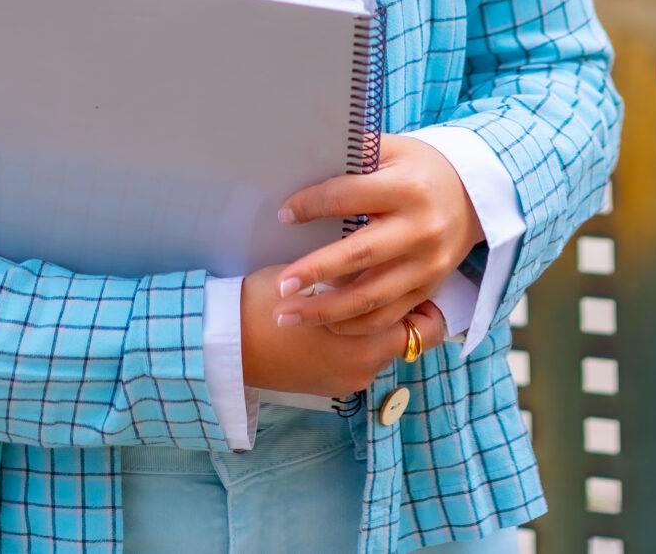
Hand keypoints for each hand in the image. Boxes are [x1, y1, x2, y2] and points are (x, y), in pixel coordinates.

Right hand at [240, 267, 443, 398]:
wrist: (226, 341)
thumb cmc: (268, 300)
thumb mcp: (321, 281)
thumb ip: (359, 279)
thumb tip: (383, 266)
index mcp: (370, 341)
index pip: (428, 327)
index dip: (429, 302)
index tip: (420, 280)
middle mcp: (366, 368)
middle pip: (409, 340)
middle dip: (405, 315)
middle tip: (394, 284)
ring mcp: (348, 382)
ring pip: (383, 350)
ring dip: (379, 328)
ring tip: (362, 299)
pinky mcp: (330, 388)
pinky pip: (359, 362)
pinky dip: (358, 343)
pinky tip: (339, 322)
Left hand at [271, 135, 483, 339]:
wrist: (474, 196)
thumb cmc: (419, 169)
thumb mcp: (393, 149)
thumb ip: (354, 156)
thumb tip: (300, 163)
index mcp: (407, 188)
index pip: (347, 197)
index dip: (311, 206)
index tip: (283, 215)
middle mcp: (420, 229)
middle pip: (359, 255)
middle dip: (314, 272)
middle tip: (278, 286)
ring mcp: (427, 265)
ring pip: (371, 297)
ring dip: (326, 311)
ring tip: (286, 316)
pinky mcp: (429, 289)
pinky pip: (388, 316)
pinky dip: (354, 325)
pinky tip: (324, 325)